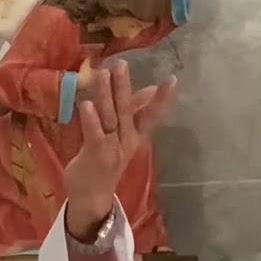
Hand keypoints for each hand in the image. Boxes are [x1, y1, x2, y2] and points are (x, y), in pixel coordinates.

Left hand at [64, 59, 175, 239]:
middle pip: (125, 111)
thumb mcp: (123, 136)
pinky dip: (91, 120)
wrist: (93, 197)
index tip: (172, 79)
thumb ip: (134, 113)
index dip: (161, 98)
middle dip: (124, 87)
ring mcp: (111, 149)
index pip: (150, 115)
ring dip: (106, 95)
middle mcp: (125, 141)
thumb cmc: (106, 162)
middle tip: (122, 64)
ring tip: (102, 73)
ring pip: (109, 118)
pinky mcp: (95, 155)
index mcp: (134, 136)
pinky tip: (87, 104)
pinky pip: (94, 135)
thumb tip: (148, 90)